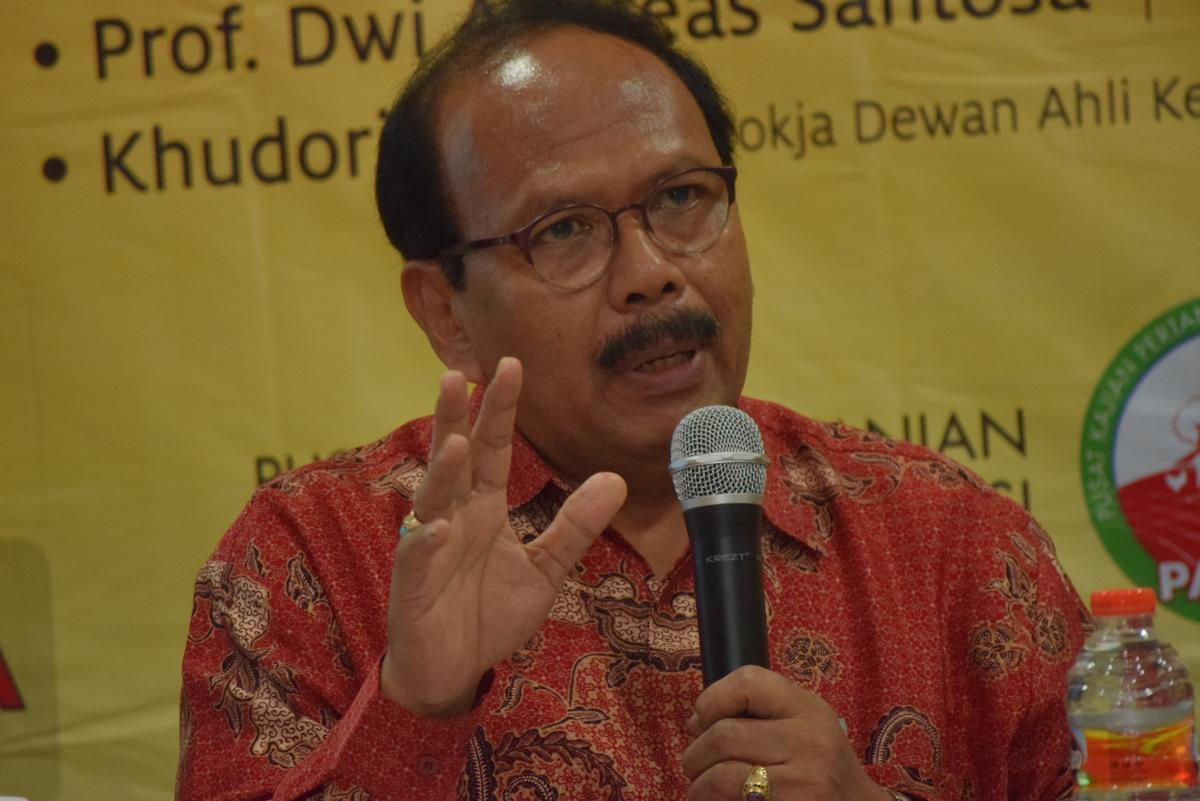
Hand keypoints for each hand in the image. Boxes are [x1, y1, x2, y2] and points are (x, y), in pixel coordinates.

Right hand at [381, 357, 626, 717]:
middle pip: (454, 459)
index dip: (498, 409)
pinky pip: (417, 557)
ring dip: (443, 472)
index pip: (492, 449)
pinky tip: (439, 525)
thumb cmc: (488, 615)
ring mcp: (429, 547)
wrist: (451, 672)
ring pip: (432, 499)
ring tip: (456, 442)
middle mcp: (452, 516)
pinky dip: (427, 541)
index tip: (511, 365)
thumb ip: (575, 526)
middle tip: (459, 373)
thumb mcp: (544, 569)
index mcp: (483, 508)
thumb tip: (617, 478)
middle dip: (454, 417)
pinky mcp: (411, 586)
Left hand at [682, 666, 891, 800]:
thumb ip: (757, 712)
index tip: (702, 721)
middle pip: (725, 735)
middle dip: (696, 754)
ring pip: (722, 777)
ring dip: (699, 786)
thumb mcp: (801, 723)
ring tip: (702, 789)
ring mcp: (804, 785)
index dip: (711, 699)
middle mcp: (811, 743)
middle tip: (694, 766)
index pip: (747, 682)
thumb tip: (696, 722)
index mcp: (808, 709)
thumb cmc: (819, 763)